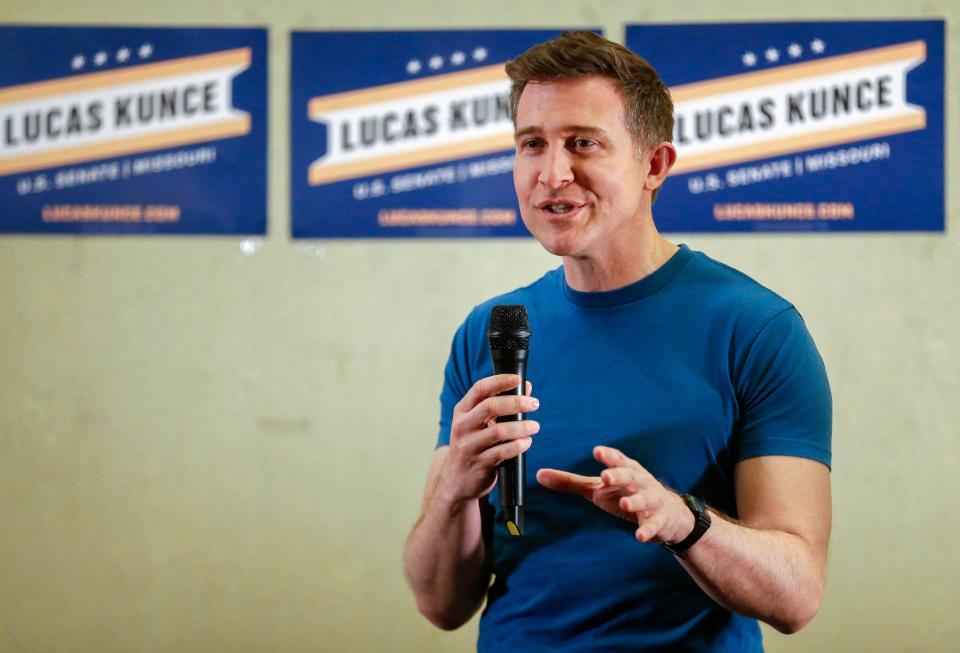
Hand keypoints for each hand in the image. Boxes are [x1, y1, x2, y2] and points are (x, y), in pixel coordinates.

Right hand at [439, 374, 539, 504]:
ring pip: (498, 431)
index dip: (499, 381)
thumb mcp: (480, 423)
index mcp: (462, 411)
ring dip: (521, 427)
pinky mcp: (478, 463)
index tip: (518, 379)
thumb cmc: (474, 445)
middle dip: (516, 402)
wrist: (457, 480)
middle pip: (490, 407)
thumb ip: (501, 405)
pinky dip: (518, 445)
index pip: (479, 389)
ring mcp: (468, 445)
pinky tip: (527, 442)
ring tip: (535, 426)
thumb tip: (526, 386)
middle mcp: (462, 426)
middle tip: (535, 404)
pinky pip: (502, 452)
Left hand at [537, 445, 694, 543]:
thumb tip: (539, 475)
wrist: (668, 514)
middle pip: (630, 475)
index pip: (617, 459)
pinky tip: (640, 536)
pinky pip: (654, 525)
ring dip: (635, 500)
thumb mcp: (599, 488)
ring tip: (626, 503)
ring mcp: (652, 500)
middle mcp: (640, 481)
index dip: (608, 455)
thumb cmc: (627, 493)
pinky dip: (648, 529)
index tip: (596, 451)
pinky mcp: (660, 520)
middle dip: (619, 475)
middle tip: (606, 476)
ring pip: (645, 498)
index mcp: (625, 469)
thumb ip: (571, 482)